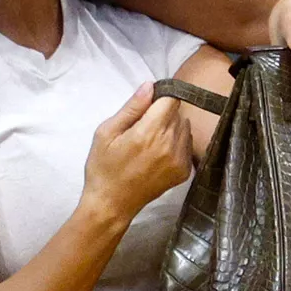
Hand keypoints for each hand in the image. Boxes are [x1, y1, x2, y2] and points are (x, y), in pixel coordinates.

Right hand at [81, 82, 192, 220]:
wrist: (112, 204)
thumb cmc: (103, 167)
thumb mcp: (107, 133)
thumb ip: (131, 108)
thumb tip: (150, 85)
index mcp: (149, 132)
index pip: (171, 100)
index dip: (161, 97)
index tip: (149, 105)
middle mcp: (169, 144)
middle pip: (178, 113)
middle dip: (163, 114)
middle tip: (143, 128)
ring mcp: (180, 159)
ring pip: (185, 128)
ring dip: (172, 128)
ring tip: (150, 142)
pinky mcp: (184, 171)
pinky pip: (187, 145)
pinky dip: (176, 144)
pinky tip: (158, 155)